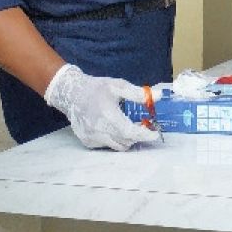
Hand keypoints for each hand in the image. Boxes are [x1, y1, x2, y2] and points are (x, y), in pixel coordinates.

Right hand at [44, 64, 161, 150]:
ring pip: (117, 146)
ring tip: (129, 126)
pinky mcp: (87, 141)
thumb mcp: (119, 86)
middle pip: (126, 141)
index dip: (145, 135)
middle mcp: (99, 130)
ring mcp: (91, 137)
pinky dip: (114, 139)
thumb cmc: (97, 88)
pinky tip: (113, 128)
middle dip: (138, 136)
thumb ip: (138, 94)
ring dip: (127, 139)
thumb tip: (159, 96)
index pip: (130, 132)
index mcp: (108, 115)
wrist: (72, 94)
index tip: (155, 134)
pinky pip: (107, 146)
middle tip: (143, 126)